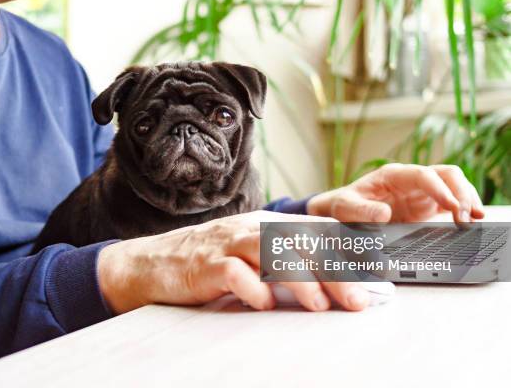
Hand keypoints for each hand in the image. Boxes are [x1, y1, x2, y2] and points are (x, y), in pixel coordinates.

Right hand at [97, 211, 372, 313]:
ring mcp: (228, 244)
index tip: (374, 278)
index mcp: (267, 225)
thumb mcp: (252, 254)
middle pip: (300, 244)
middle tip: (357, 301)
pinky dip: (252, 288)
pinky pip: (233, 272)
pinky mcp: (206, 264)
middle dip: (333, 271)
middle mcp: (252, 229)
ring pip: (271, 252)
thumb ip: (286, 263)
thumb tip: (333, 284)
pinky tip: (263, 303)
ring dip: (298, 279)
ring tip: (318, 304)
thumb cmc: (212, 261)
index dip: (346, 254)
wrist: (156, 261)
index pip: (314, 234)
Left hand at [308, 163, 484, 223]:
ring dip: (468, 200)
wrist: (343, 212)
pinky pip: (451, 204)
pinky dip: (463, 210)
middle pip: (447, 175)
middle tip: (465, 217)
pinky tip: (471, 223)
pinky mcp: (426, 207)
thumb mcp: (345, 207)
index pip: (424, 175)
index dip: (439, 189)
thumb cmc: (344, 205)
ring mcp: (422, 193)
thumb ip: (361, 210)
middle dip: (461, 192)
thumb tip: (384, 214)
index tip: (451, 206)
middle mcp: (412, 181)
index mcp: (394, 175)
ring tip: (474, 219)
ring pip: (455, 186)